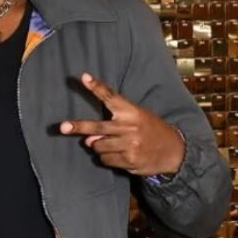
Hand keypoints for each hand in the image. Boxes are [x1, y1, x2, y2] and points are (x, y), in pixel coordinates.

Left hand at [59, 73, 183, 176]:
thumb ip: (112, 124)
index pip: (110, 97)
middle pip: (98, 126)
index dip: (97, 87)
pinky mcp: (130, 161)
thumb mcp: (137, 116)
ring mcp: (129, 145)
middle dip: (78, 127)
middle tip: (62, 127)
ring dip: (99, 146)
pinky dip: (107, 158)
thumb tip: (88, 140)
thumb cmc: (150, 129)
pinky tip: (120, 154)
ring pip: (98, 146)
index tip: (84, 77)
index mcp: (131, 111)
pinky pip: (106, 160)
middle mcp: (129, 127)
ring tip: (113, 143)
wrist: (174, 151)